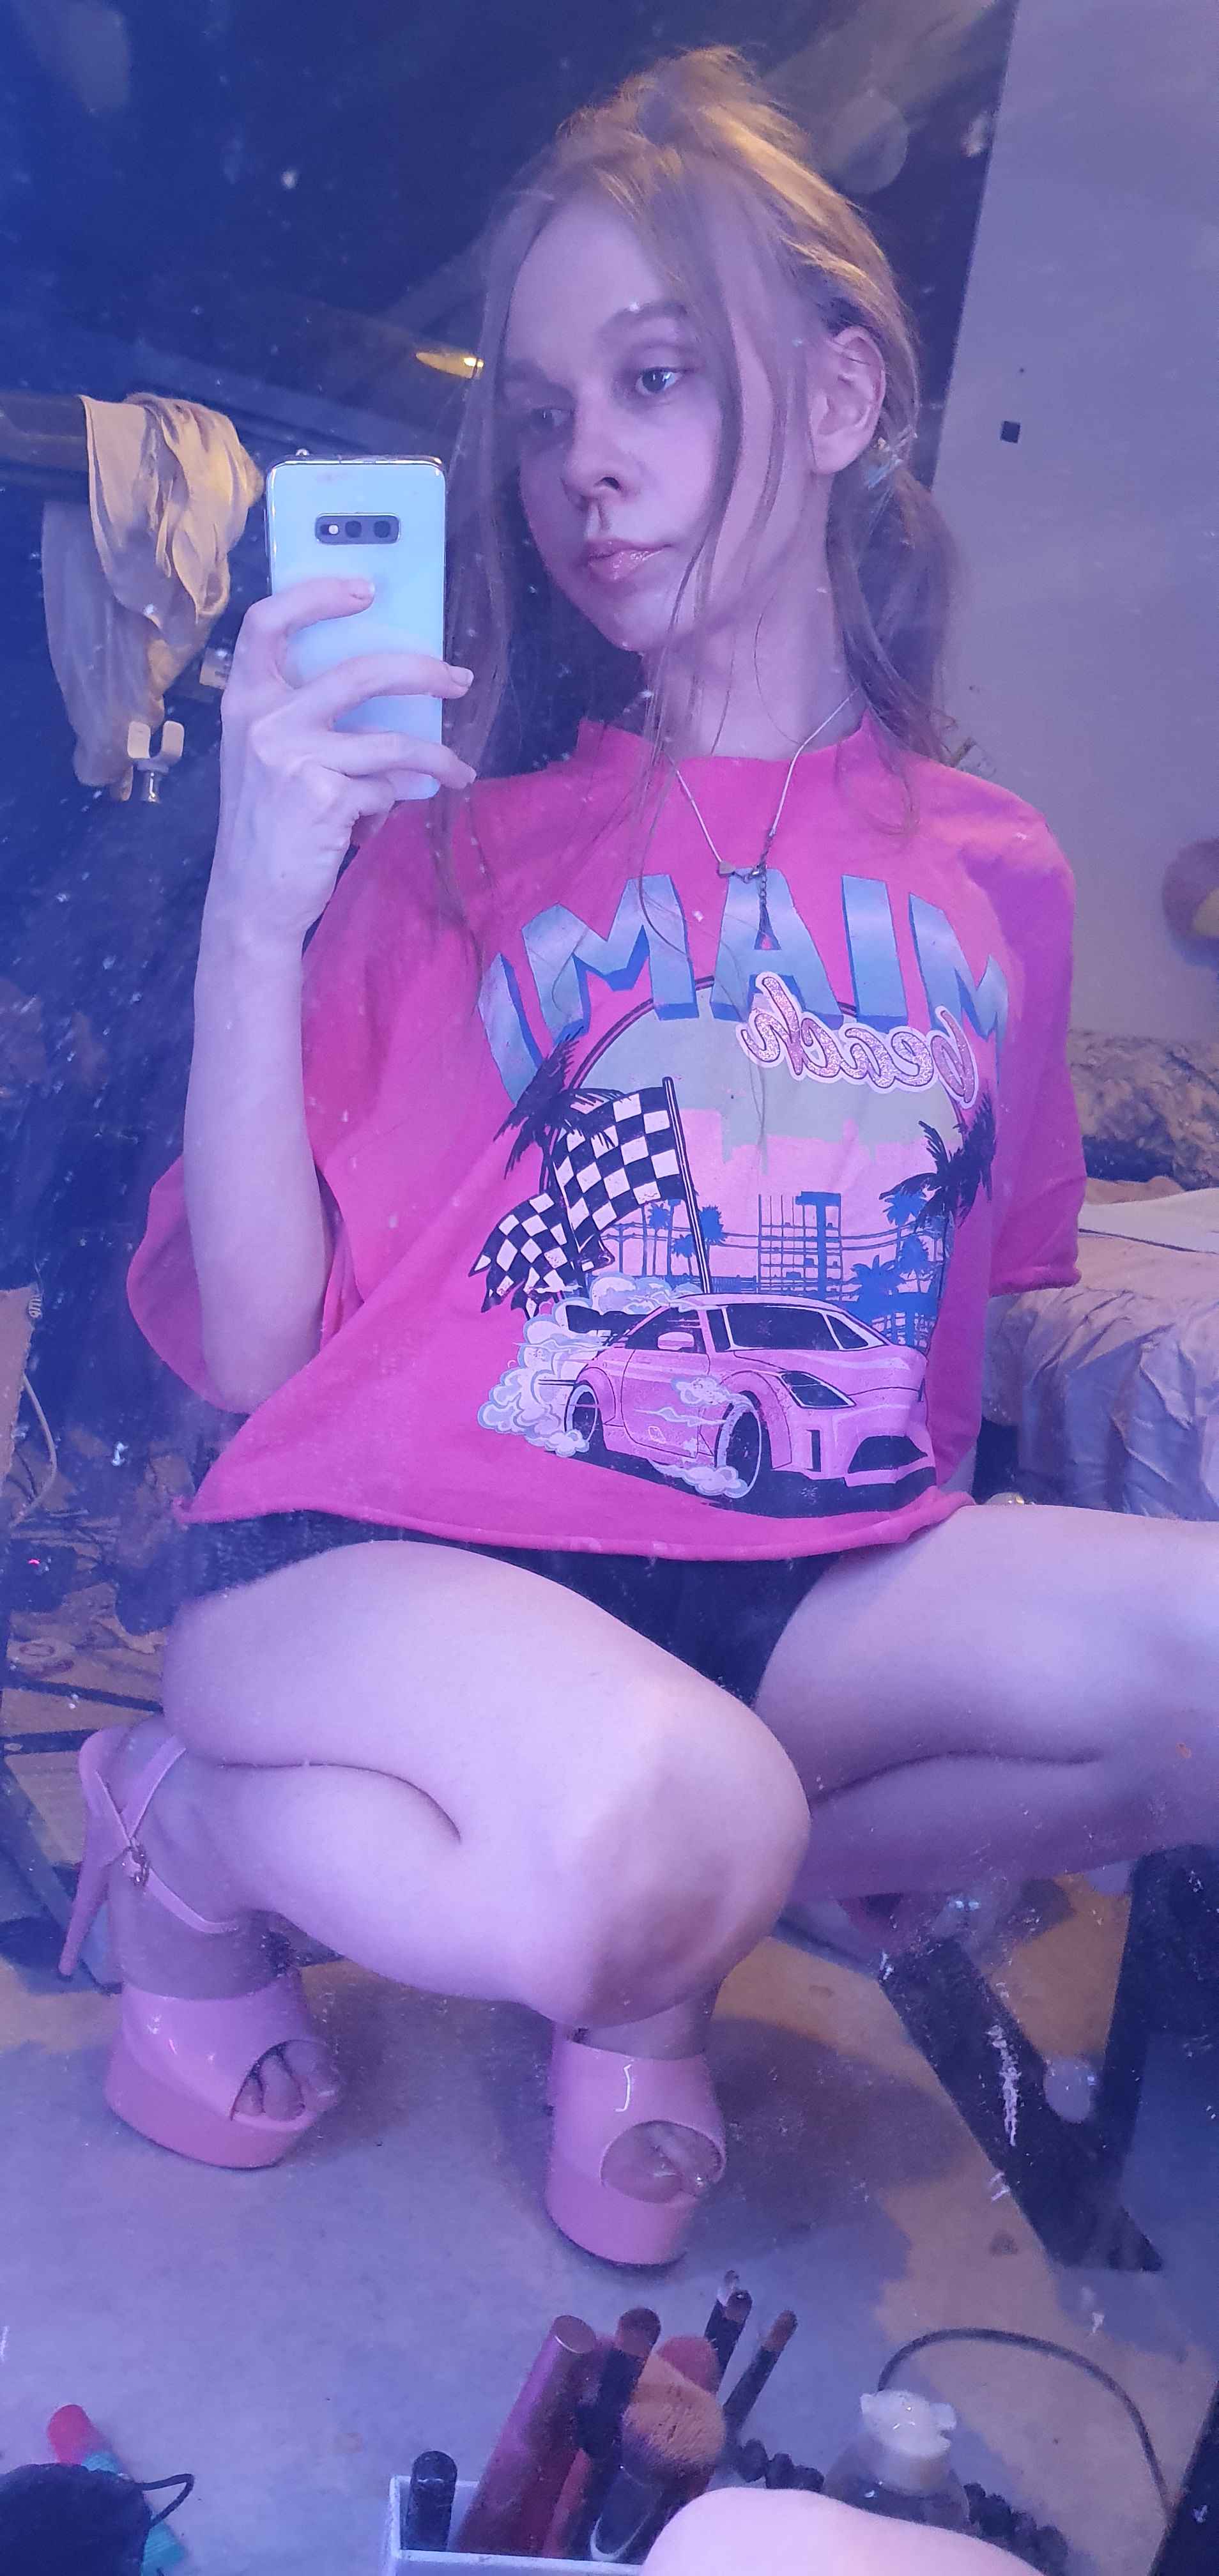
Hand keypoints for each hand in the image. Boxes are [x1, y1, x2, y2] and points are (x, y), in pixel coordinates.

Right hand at [207, 577, 475, 949]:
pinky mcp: (325, 797)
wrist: (250, 899)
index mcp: (244, 701)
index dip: (317, 595)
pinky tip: (377, 821)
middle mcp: (264, 721)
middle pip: (360, 672)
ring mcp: (295, 757)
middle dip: (422, 672)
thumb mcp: (267, 758)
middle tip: (458, 679)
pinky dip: (391, 805)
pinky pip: (385, 788)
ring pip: (392, 741)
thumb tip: (386, 688)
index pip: (266, 622)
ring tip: (458, 771)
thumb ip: (305, 717)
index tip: (366, 589)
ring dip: (437, 758)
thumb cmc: (267, 825)